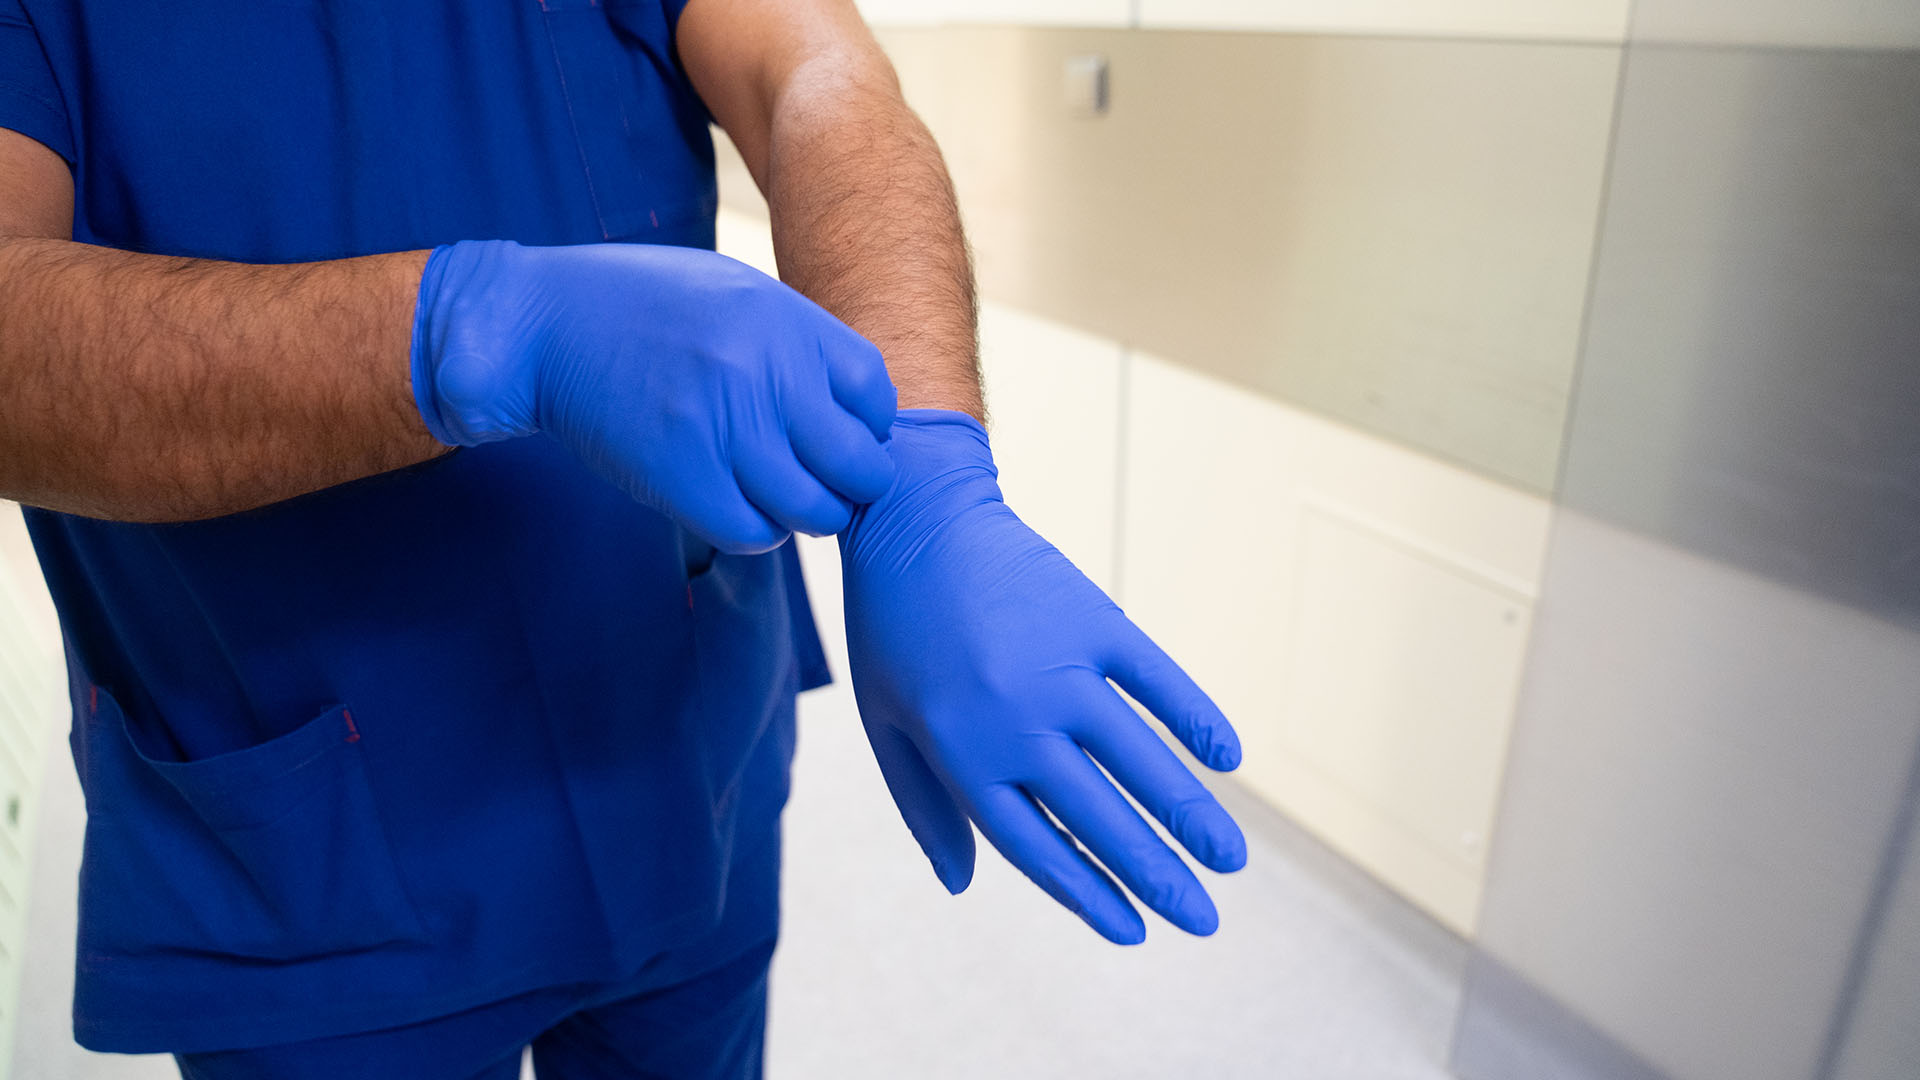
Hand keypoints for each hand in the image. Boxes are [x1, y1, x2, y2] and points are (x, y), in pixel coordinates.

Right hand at [410, 240, 896, 551]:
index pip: (875, 397)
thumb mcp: (733, 292)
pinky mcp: (681, 477)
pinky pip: (754, 532)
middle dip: (854, 483)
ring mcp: (723, 429)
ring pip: (813, 510)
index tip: (845, 433)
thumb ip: (796, 342)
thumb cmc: (640, 305)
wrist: (544, 326)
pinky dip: (760, 531)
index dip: (869, 426)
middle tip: (830, 483)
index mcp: (785, 323)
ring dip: (809, 514)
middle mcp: (764, 375)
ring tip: (784, 497)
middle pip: (859, 464)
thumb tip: (858, 410)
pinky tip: (742, 507)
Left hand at [841, 410, 1246, 942]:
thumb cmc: (892, 628)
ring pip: (1139, 760)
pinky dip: (1195, 715)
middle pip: (1101, 818)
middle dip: (1158, 876)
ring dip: (1192, 814)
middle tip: (1206, 922)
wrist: (912, 516)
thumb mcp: (882, 724)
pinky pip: (1157, 677)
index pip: (1038, 847)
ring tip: (1232, 861)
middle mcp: (1016, 721)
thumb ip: (923, 807)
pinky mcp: (1092, 618)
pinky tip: (1227, 756)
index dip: (1090, 895)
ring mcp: (1060, 668)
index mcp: (962, 753)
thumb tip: (959, 886)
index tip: (1136, 931)